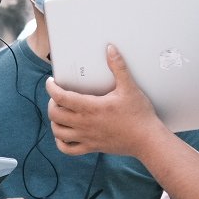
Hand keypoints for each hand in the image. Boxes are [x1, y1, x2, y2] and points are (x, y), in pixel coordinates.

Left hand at [45, 45, 164, 157]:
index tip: (50, 82)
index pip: (61, 97)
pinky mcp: (91, 147)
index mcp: (91, 107)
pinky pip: (68, 149)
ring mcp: (86, 137)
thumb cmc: (139, 114)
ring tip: (60, 113)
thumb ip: (118, 67)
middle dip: (51, 103)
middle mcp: (85, 123)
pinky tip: (64, 134)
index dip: (51, 88)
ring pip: (58, 132)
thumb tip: (110, 49)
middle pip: (55, 114)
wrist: (147, 140)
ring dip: (55, 122)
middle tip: (58, 96)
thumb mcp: (129, 88)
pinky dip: (61, 142)